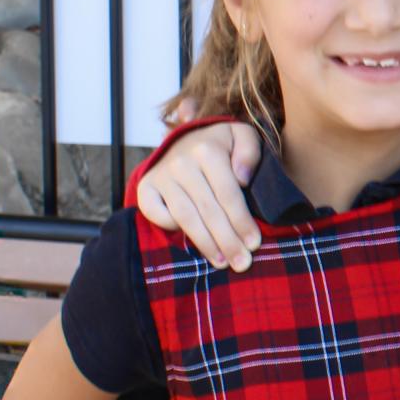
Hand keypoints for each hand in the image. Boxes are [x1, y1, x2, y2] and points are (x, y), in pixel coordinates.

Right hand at [135, 122, 264, 270]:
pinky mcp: (145, 186)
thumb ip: (250, 152)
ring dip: (205, 243)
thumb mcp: (242, 137)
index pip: (228, 194)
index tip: (254, 244)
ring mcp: (161, 175)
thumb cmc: (222, 145)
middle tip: (242, 263)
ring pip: (185, 216)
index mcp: (208, 151)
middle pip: (208, 210)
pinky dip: (169, 227)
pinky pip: (154, 213)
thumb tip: (242, 179)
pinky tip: (190, 241)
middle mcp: (181, 163)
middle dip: (227, 240)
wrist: (187, 139)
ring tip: (222, 263)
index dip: (241, 221)